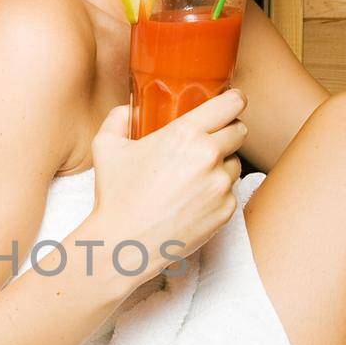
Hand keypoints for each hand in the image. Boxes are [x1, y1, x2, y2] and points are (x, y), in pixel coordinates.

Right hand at [91, 88, 247, 288]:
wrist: (125, 244)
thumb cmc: (115, 195)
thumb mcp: (105, 148)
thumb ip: (117, 120)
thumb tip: (128, 111)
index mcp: (186, 134)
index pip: (231, 104)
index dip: (234, 100)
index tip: (232, 102)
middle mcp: (209, 156)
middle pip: (240, 131)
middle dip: (228, 132)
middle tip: (211, 139)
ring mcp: (220, 186)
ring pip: (235, 163)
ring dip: (223, 164)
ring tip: (197, 174)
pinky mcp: (225, 211)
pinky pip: (230, 192)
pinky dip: (218, 192)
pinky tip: (194, 199)